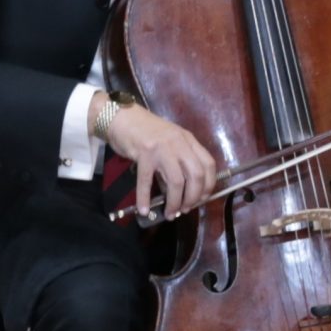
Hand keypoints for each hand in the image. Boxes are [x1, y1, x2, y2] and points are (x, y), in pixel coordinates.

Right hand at [103, 105, 218, 217]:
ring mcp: (162, 148)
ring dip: (174, 201)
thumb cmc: (146, 131)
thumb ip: (180, 157)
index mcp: (188, 140)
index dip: (208, 185)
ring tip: (170, 213)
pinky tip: (144, 209)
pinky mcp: (143, 154)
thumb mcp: (171, 140)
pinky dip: (145, 198)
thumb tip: (185, 189)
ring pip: (176, 181)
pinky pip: (146, 181)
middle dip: (193, 197)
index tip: (202, 199)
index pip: (208, 164)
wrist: (122, 117)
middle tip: (185, 209)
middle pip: (196, 175)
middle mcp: (179, 143)